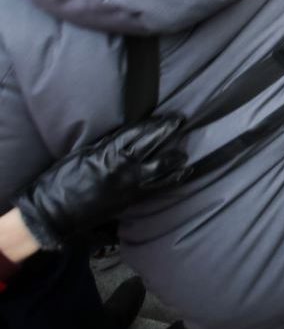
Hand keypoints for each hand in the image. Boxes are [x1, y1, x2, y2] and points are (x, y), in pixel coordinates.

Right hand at [15, 116, 187, 250]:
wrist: (53, 213)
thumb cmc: (60, 181)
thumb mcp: (80, 155)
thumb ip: (104, 145)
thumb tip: (122, 136)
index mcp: (108, 152)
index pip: (137, 132)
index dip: (154, 123)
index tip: (166, 115)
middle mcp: (123, 167)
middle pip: (153, 144)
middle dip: (168, 131)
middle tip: (182, 121)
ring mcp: (130, 184)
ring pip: (161, 168)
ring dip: (175, 158)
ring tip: (184, 151)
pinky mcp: (132, 200)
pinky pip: (158, 188)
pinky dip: (173, 179)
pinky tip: (184, 173)